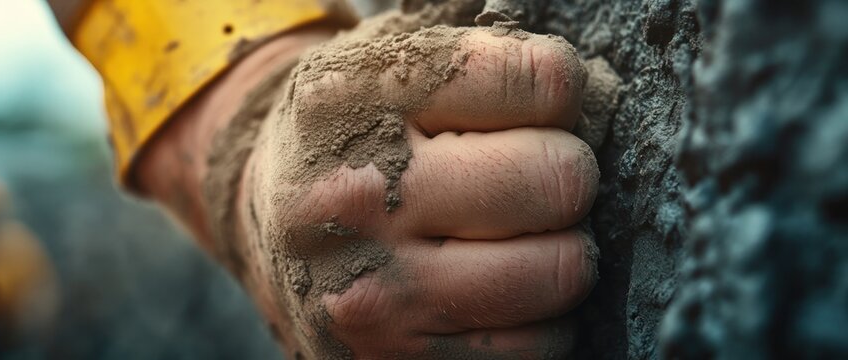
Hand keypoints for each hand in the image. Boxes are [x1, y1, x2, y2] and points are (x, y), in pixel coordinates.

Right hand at [236, 26, 599, 357]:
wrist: (263, 216)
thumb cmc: (351, 133)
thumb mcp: (390, 66)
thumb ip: (489, 67)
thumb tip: (594, 104)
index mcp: (361, 98)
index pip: (543, 82)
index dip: (556, 92)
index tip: (526, 108)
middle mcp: (361, 198)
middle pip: (560, 177)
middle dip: (562, 172)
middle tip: (525, 178)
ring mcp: (375, 294)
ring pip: (560, 272)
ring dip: (557, 251)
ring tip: (508, 237)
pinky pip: (537, 347)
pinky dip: (536, 317)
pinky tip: (492, 289)